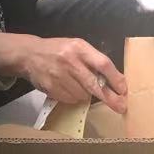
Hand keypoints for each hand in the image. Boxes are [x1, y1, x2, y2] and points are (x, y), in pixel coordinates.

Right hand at [0, 31, 127, 113]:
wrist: (30, 54)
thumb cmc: (59, 51)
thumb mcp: (77, 48)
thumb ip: (92, 61)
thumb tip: (114, 81)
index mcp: (79, 48)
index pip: (102, 63)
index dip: (115, 78)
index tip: (123, 89)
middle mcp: (69, 60)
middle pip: (94, 83)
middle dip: (109, 97)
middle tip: (121, 106)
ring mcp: (59, 75)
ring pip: (82, 94)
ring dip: (85, 95)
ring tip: (77, 85)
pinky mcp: (50, 87)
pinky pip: (70, 99)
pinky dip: (73, 98)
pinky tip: (67, 88)